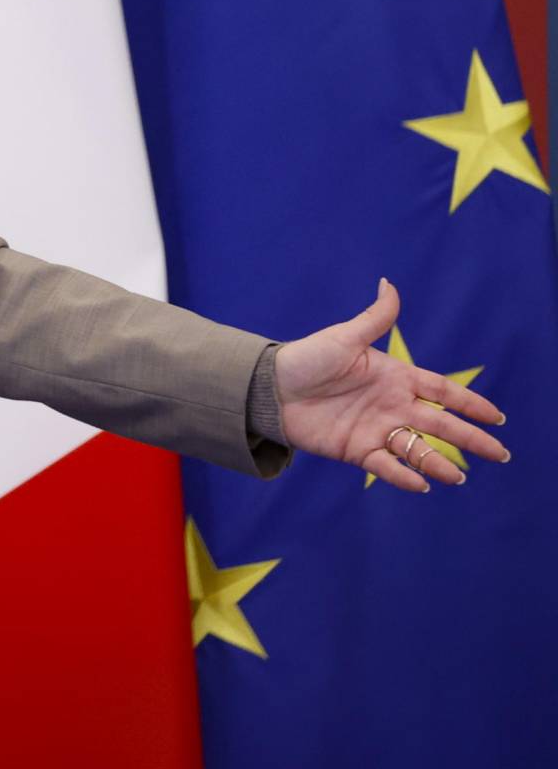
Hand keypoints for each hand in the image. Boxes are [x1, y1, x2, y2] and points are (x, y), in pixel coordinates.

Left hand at [272, 279, 509, 490]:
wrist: (269, 388)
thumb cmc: (307, 358)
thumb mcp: (344, 337)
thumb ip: (374, 318)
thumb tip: (389, 283)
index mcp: (396, 378)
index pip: (443, 392)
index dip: (470, 404)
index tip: (498, 417)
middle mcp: (392, 406)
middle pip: (441, 425)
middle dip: (471, 438)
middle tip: (500, 454)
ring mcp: (376, 429)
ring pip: (417, 449)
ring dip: (439, 462)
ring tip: (459, 476)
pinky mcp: (356, 449)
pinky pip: (386, 465)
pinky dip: (403, 475)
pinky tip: (422, 484)